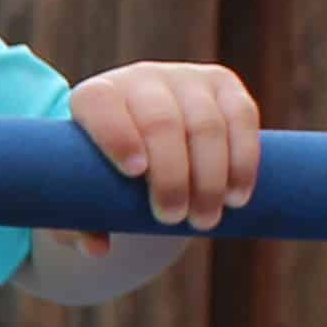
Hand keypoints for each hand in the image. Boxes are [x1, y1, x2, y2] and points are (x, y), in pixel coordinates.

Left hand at [68, 60, 260, 230]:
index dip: (117, 135)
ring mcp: (186, 79)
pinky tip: (236, 195)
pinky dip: (244, 160)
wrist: (150, 136)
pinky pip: (242, 117)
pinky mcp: (224, 85)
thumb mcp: (88, 192)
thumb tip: (97, 247)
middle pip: (161, 121)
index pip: (101, 104)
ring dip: (210, 177)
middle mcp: (141, 80)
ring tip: (205, 219)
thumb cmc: (109, 172)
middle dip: (171, 175)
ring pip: (206, 124)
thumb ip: (82, 220)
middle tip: (172, 218)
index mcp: (96, 99)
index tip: (134, 174)